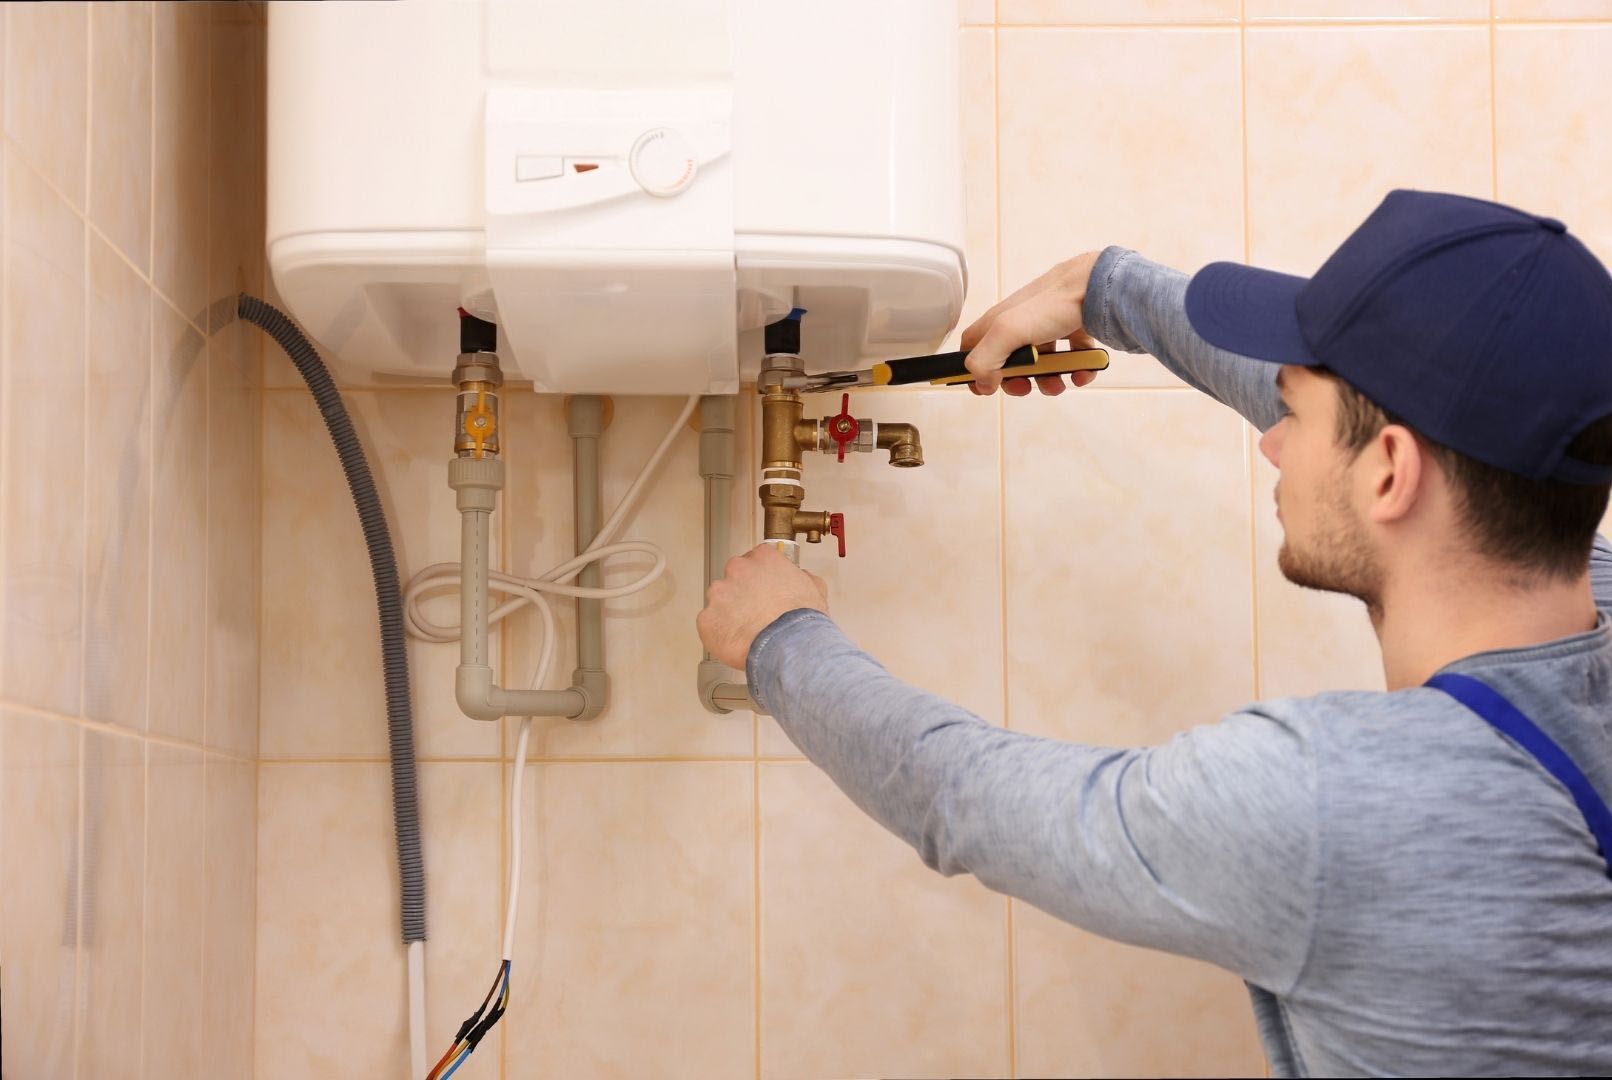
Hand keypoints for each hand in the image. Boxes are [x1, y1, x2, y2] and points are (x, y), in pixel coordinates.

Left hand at [697, 543, 829, 669]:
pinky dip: (720, 632)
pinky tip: (737, 640)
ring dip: (729, 611)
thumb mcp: (815, 589)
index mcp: (763, 558)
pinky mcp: (707, 618)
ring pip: (719, 600)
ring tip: (747, 629)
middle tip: (756, 611)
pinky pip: (710, 624)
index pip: (757, 558)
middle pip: (734, 576)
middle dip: (743, 592)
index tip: (764, 588)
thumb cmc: (800, 621)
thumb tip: (801, 577)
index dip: (761, 576)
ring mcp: (719, 593)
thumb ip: (802, 577)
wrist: (788, 647)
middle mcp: (737, 569)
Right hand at [961, 251, 1103, 395]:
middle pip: (1009, 361)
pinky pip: (1073, 357)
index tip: (985, 387)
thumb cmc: (1053, 304)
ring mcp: (1049, 325)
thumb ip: (984, 359)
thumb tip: (982, 383)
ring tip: (1059, 384)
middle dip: (1016, 381)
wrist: (1099, 288)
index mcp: (999, 320)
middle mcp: (1022, 322)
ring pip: (1043, 362)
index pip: (973, 345)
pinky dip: (1077, 370)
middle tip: (1024, 387)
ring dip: (1049, 380)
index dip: (974, 369)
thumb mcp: (1007, 332)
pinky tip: (1082, 372)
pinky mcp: (1075, 328)